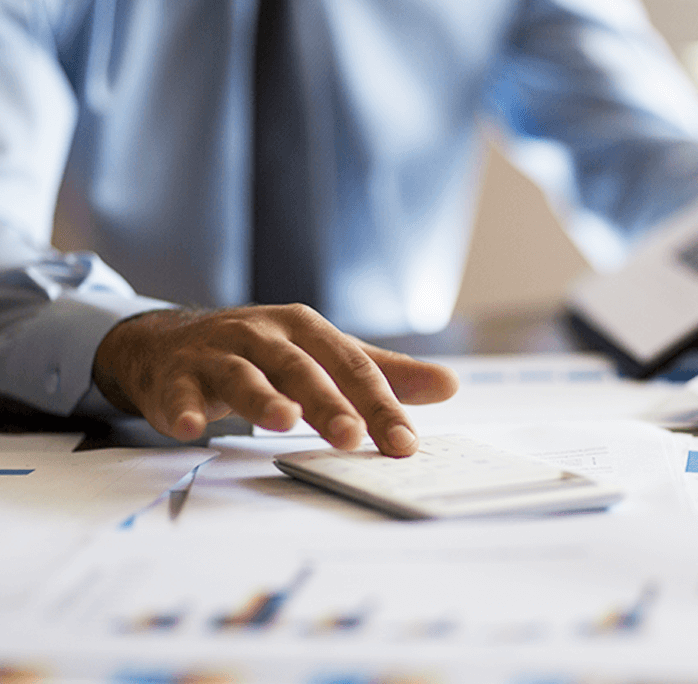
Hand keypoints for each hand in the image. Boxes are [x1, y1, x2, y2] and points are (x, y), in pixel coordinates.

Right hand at [92, 305, 458, 455]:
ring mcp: (216, 353)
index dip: (379, 405)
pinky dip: (184, 409)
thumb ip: (382, 373)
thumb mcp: (322, 355)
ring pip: (243, 375)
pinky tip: (190, 429)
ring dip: (263, 399)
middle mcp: (263, 334)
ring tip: (284, 422)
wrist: (170, 342)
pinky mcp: (175, 376)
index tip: (405, 444)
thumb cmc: (261, 353)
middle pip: (301, 368)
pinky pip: (178, 393)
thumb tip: (450, 385)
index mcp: (306, 329)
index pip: (352, 366)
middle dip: (328, 403)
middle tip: (352, 438)